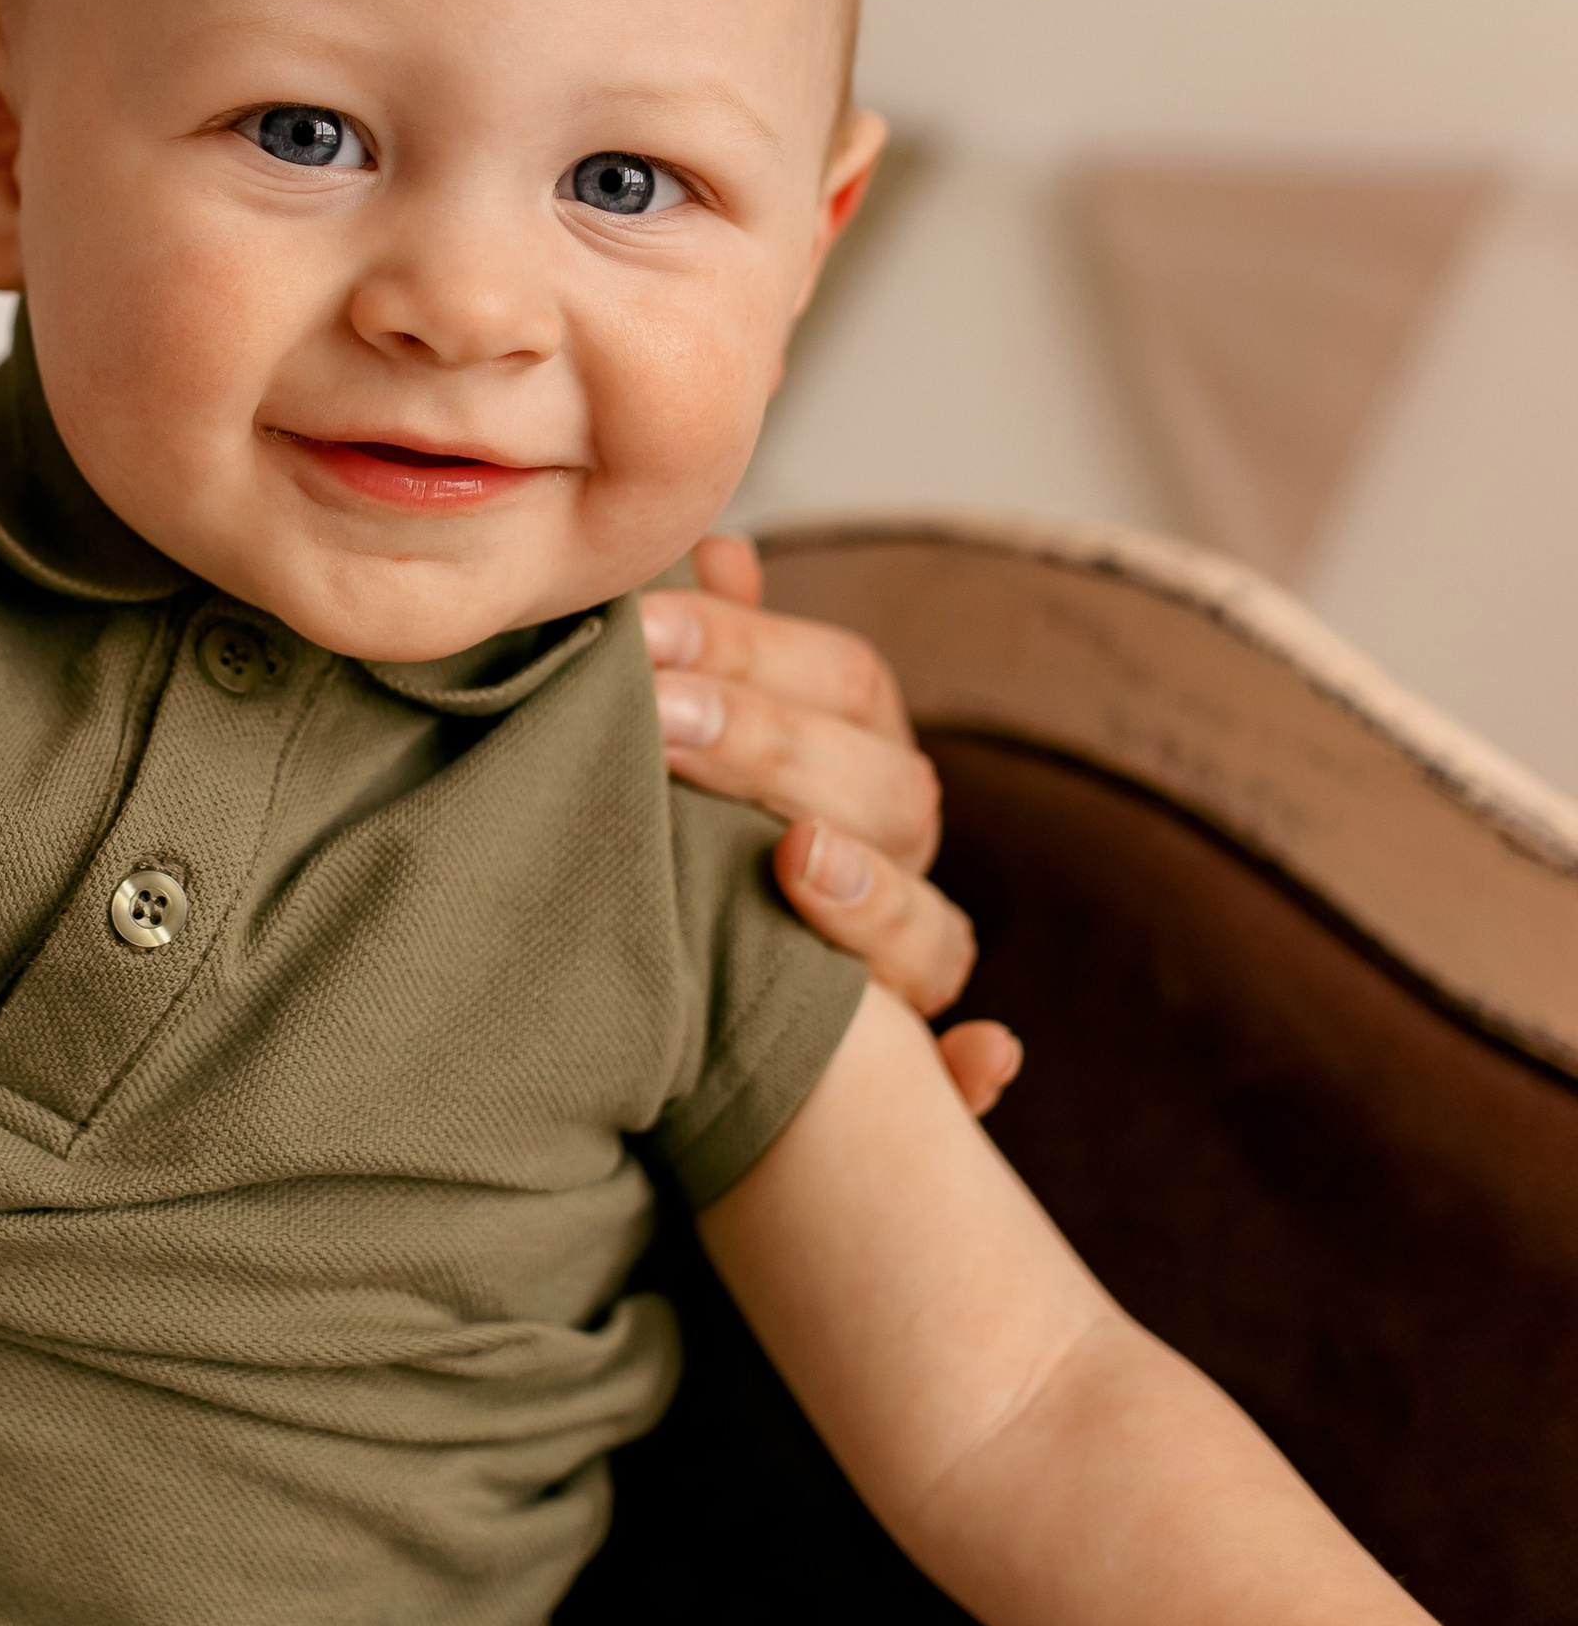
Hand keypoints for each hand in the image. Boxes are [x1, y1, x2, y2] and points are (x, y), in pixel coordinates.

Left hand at [641, 535, 1021, 1118]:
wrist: (681, 1013)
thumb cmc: (687, 830)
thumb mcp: (698, 735)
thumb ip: (717, 651)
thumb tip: (720, 551)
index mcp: (861, 755)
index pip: (842, 680)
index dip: (749, 649)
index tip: (643, 633)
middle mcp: (898, 854)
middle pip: (885, 791)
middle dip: (772, 749)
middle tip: (658, 723)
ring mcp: (904, 960)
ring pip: (932, 927)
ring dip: (873, 894)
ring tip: (796, 858)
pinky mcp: (904, 1068)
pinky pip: (962, 1074)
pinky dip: (977, 1067)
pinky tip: (982, 1057)